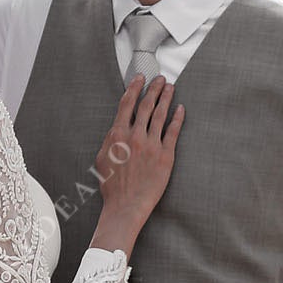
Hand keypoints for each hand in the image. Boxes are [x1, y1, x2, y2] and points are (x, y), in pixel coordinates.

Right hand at [91, 76, 184, 252]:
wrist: (126, 205)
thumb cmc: (112, 185)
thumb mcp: (102, 158)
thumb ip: (110, 140)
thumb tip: (116, 129)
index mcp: (117, 135)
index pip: (127, 104)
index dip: (134, 88)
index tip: (140, 78)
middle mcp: (135, 136)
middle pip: (147, 105)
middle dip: (154, 89)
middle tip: (160, 79)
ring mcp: (152, 145)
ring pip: (161, 115)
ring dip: (166, 98)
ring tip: (171, 88)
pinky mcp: (165, 155)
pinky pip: (173, 132)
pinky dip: (177, 118)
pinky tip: (180, 109)